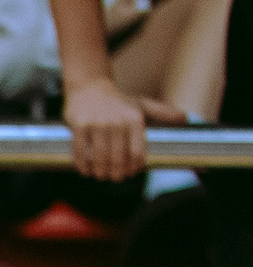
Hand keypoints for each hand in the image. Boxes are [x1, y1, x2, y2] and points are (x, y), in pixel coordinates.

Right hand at [64, 78, 182, 179]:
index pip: (137, 153)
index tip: (130, 173)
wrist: (90, 88)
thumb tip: (185, 119)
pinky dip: (83, 166)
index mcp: (135, 119)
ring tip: (100, 176)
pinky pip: (80, 153)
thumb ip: (163, 113)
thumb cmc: (118, 102)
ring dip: (100, 173)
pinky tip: (86, 171)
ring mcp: (97, 124)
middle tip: (114, 178)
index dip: (133, 168)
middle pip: (118, 159)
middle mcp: (117, 122)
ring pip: (99, 158)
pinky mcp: (80, 126)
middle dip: (116, 174)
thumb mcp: (141, 105)